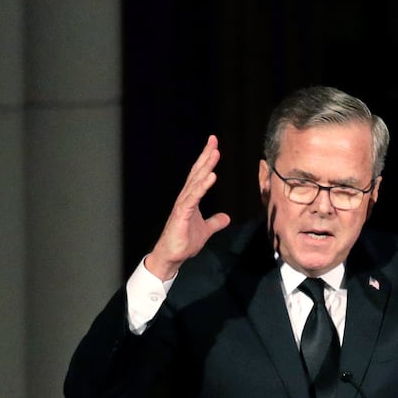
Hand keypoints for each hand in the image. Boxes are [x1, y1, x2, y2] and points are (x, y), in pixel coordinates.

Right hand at [144, 135, 231, 279]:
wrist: (172, 256)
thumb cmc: (184, 242)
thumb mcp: (205, 230)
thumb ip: (215, 222)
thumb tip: (226, 218)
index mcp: (191, 199)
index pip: (200, 175)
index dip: (207, 160)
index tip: (215, 146)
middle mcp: (186, 198)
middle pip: (197, 173)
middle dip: (206, 156)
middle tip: (214, 140)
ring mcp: (183, 204)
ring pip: (196, 181)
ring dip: (205, 166)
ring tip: (215, 153)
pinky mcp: (182, 214)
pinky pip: (194, 197)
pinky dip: (203, 186)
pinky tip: (211, 177)